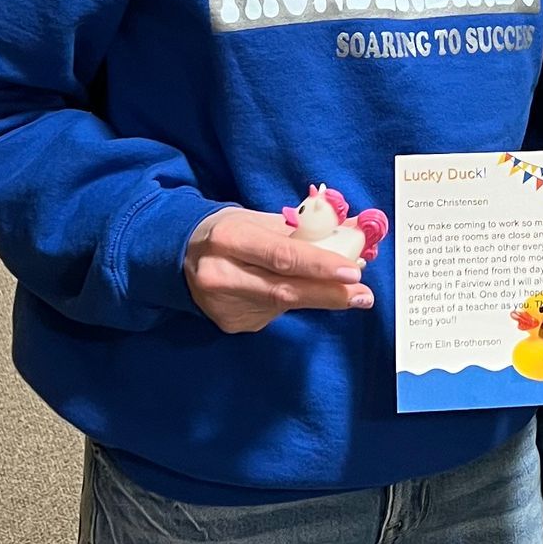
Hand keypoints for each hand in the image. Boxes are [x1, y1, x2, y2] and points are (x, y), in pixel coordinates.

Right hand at [185, 207, 374, 334]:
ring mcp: (224, 305)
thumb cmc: (230, 231)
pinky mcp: (230, 323)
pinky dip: (293, 302)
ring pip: (283, 305)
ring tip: (347, 291)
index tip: (353, 270)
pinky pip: (273, 313)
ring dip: (319, 297)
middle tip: (363, 295)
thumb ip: (305, 229)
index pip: (280, 255)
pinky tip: (295, 291)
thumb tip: (355, 232)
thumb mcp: (259, 220)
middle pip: (284, 290)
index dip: (319, 265)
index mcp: (229, 238)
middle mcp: (221, 274)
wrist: (179, 256)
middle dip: (330, 293)